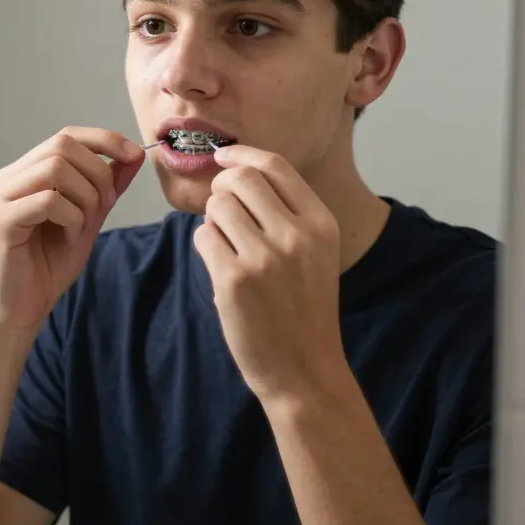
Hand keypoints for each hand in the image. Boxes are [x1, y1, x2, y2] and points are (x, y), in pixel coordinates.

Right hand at [0, 126, 143, 329]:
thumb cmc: (49, 265)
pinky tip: (69, 237)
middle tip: (105, 205)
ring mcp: (0, 198)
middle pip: (61, 145)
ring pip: (56, 169)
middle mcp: (7, 179)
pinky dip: (71, 217)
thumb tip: (134, 154)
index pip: (66, 135)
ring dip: (85, 196)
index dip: (103, 139)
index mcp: (25, 173)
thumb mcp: (88, 219)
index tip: (133, 155)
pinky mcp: (1, 221)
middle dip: (97, 172)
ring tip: (83, 224)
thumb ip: (107, 186)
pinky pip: (48, 200)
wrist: (22, 309)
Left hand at [192, 145, 345, 402]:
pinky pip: (203, 237)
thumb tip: (238, 172)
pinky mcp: (234, 280)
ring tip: (226, 246)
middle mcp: (296, 235)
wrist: (304, 369)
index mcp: (320, 224)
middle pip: (240, 179)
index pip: (275, 166)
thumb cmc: (304, 310)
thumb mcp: (314, 254)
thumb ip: (287, 214)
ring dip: (213, 220)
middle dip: (221, 187)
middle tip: (221, 208)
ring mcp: (264, 258)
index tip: (222, 157)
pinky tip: (220, 265)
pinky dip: (205, 245)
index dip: (241, 155)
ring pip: (217, 207)